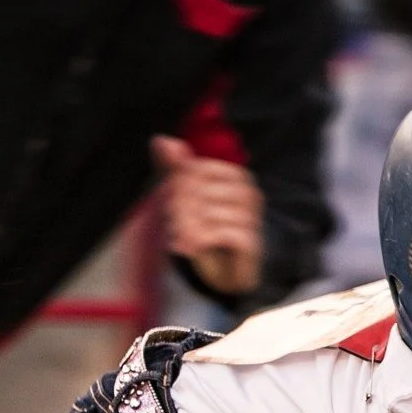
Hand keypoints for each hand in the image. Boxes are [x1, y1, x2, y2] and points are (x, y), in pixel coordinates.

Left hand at [151, 135, 263, 299]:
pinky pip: (218, 234)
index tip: (167, 201)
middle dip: (177, 207)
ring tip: (178, 236)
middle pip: (199, 190)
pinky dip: (197, 241)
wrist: (228, 272)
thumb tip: (160, 140)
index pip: (195, 169)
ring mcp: (252, 217)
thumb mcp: (188, 199)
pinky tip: (186, 248)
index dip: (175, 184)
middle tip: (171, 223)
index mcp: (236, 176)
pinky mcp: (251, 241)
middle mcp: (249, 193)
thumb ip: (174, 169)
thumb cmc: (208, 230)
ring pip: (206, 212)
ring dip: (185, 226)